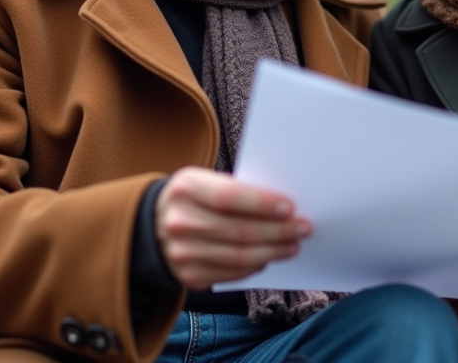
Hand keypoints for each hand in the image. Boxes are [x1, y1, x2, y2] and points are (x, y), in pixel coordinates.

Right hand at [155, 166, 310, 290]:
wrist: (154, 225)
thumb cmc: (194, 198)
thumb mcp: (206, 181)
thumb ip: (237, 190)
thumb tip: (282, 207)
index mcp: (186, 188)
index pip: (229, 198)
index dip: (262, 204)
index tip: (290, 207)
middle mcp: (180, 222)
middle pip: (239, 231)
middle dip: (278, 231)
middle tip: (303, 227)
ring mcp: (182, 252)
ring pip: (239, 256)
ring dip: (273, 251)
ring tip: (293, 244)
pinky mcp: (189, 276)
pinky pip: (232, 273)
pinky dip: (256, 265)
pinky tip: (270, 256)